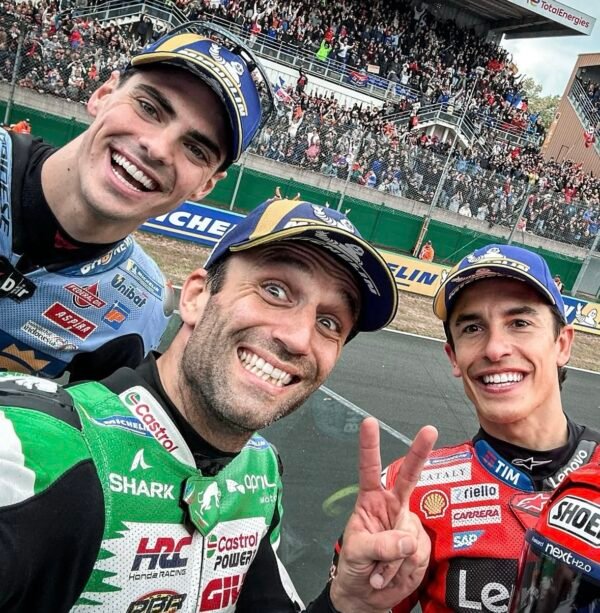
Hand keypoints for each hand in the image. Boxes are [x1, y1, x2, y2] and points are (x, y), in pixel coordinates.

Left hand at [330, 417, 437, 612]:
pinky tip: (391, 574)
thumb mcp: (357, 552)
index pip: (369, 469)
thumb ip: (380, 545)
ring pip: (409, 534)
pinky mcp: (420, 546)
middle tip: (429, 430)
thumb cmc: (354, 567)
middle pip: (409, 477)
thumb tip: (407, 539)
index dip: (369, 446)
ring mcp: (408, 526)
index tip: (369, 422)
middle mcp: (392, 507)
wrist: (365, 597)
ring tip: (379, 569)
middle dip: (420, 452)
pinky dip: (401, 570)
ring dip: (392, 559)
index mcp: (370, 501)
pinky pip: (417, 555)